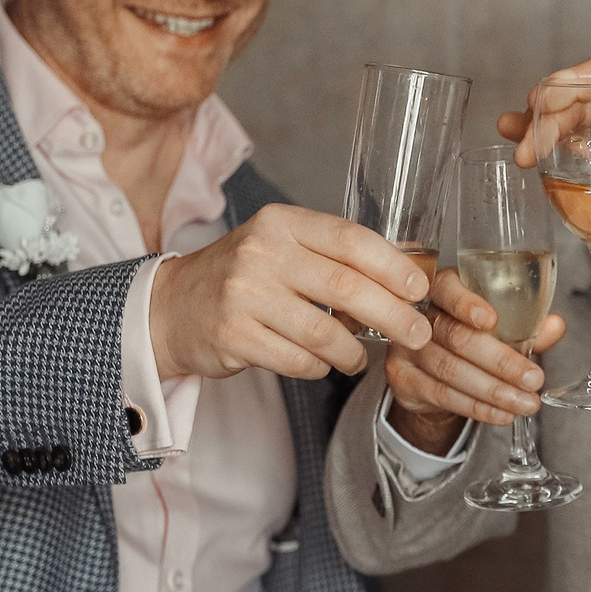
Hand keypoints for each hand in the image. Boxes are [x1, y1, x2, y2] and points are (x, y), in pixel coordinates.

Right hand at [149, 203, 429, 381]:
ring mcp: (244, 295)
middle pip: (346, 287)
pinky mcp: (233, 335)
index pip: (351, 239)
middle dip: (393, 315)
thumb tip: (407, 272)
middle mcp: (261, 253)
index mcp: (282, 224)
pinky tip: (323, 364)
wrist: (170, 307)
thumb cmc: (243, 278)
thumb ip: (335, 257)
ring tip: (361, 358)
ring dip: (353, 351)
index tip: (420, 289)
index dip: (393, 266)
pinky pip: (297, 359)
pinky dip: (319, 367)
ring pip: (324, 331)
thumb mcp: (283, 249)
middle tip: (418, 334)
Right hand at [383, 268, 570, 453]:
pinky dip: (477, 408)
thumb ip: (524, 325)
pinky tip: (502, 414)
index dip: (468, 304)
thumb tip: (555, 326)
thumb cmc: (469, 335)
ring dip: (494, 391)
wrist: (430, 370)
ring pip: (450, 371)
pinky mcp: (403, 379)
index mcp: (443, 288)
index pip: (448, 289)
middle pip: (457, 338)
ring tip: (526, 403)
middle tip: (533, 379)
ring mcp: (406, 347)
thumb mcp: (498, 324)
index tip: (492, 320)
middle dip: (501, 362)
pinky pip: (443, 395)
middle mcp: (418, 315)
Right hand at [500, 55, 590, 306]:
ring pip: (570, 123)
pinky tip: (518, 149)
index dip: (576, 78)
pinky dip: (543, 149)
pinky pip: (569, 156)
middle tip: (528, 142)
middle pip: (583, 98)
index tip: (546, 98)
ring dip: (538, 127)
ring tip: (516, 145)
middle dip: (549, 111)